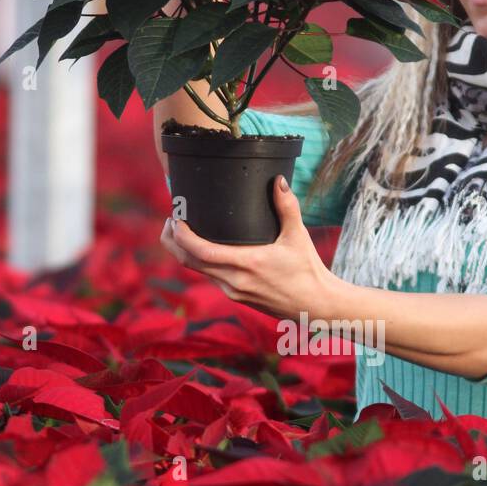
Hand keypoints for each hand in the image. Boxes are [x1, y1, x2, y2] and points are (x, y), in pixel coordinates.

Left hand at [160, 174, 338, 320]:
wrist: (315, 305)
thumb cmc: (308, 271)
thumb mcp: (298, 236)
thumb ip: (287, 206)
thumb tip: (278, 179)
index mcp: (247, 264)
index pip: (201, 252)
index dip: (181, 235)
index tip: (175, 217)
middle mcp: (234, 281)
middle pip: (189, 262)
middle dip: (173, 241)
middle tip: (171, 219)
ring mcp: (233, 291)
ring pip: (197, 271)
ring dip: (184, 252)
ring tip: (181, 231)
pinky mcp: (236, 296)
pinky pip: (210, 277)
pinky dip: (199, 261)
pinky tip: (202, 249)